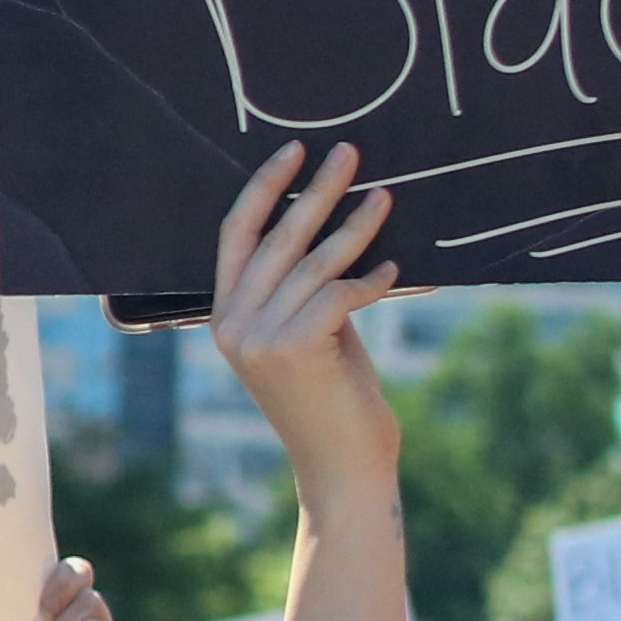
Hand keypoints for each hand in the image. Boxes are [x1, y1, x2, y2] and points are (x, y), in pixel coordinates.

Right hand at [202, 145, 398, 457]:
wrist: (344, 468)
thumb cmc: (335, 400)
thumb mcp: (309, 336)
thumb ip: (304, 291)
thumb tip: (332, 229)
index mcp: (226, 319)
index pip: (236, 235)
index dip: (265, 189)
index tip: (295, 152)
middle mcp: (234, 326)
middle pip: (276, 238)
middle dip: (316, 190)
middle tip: (349, 153)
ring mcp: (260, 339)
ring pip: (314, 263)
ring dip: (355, 226)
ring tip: (384, 197)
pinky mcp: (294, 349)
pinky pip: (338, 293)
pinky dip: (370, 279)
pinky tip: (394, 270)